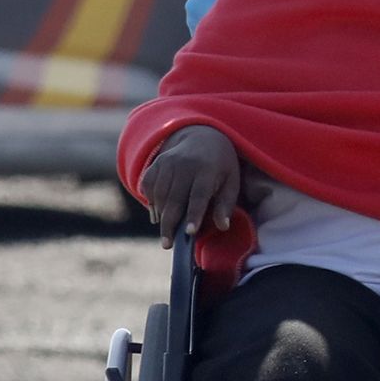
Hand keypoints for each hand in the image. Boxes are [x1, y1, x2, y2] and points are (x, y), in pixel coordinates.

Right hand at [136, 125, 242, 248]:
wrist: (202, 136)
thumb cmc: (221, 165)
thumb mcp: (231, 181)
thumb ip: (226, 204)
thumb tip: (223, 226)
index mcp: (207, 169)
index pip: (199, 196)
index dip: (194, 215)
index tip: (190, 232)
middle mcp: (184, 165)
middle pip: (174, 199)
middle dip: (170, 224)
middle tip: (167, 244)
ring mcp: (167, 163)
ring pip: (159, 195)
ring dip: (161, 216)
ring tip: (166, 231)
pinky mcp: (155, 164)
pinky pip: (148, 187)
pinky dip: (151, 201)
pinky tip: (158, 212)